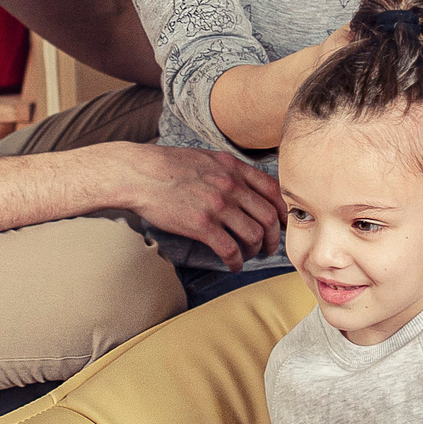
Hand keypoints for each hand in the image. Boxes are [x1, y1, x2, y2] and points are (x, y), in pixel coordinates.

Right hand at [112, 143, 283, 267]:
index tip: (283, 224)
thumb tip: (245, 184)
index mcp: (234, 168)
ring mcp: (218, 205)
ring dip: (256, 251)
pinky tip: (233, 265)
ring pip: (254, 235)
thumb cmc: (168, 166)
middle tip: (270, 248)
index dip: (283, 211)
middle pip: (269, 217)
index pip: (273, 190)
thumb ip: (229, 170)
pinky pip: (230, 249)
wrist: (139, 174)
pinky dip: (236, 261)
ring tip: (250, 256)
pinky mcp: (202, 224)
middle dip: (274, 237)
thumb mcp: (207, 158)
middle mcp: (231, 185)